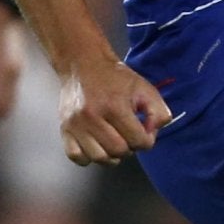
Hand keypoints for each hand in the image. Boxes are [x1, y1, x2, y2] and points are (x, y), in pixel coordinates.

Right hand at [58, 51, 172, 165]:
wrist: (83, 65)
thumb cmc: (115, 78)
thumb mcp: (145, 88)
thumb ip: (159, 112)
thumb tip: (153, 133)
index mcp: (115, 106)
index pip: (138, 141)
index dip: (147, 140)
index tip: (144, 132)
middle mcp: (92, 117)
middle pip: (118, 152)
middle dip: (129, 147)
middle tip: (128, 136)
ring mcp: (75, 125)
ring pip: (98, 158)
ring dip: (110, 155)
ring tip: (114, 142)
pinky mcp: (64, 129)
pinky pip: (76, 156)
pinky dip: (88, 157)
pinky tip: (96, 146)